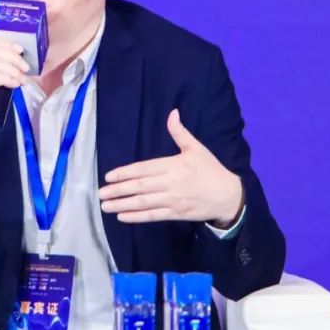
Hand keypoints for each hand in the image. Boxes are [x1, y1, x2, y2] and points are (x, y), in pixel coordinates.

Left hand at [99, 109, 243, 224]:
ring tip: (106, 206)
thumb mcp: (196, 148)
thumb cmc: (210, 170)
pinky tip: (123, 217)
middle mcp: (171, 183)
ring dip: (123, 205)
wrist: (228, 195)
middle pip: (140, 187)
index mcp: (174, 165)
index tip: (109, 176)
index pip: (144, 169)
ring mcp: (173, 200)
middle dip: (118, 190)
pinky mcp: (176, 214)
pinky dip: (137, 217)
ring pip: (144, 203)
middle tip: (101, 193)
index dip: (125, 172)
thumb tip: (172, 112)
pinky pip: (153, 216)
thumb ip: (180, 132)